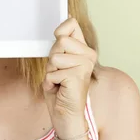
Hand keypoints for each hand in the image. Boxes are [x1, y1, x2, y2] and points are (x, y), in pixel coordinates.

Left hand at [43, 18, 96, 138]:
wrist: (65, 115)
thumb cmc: (60, 90)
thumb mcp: (58, 62)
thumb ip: (61, 46)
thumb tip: (65, 25)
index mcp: (84, 50)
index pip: (71, 24)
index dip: (60, 32)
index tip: (59, 43)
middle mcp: (89, 56)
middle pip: (60, 40)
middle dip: (52, 58)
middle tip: (58, 72)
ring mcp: (85, 66)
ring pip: (55, 57)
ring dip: (51, 71)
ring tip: (59, 81)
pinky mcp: (77, 76)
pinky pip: (52, 73)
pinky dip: (50, 82)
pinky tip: (59, 89)